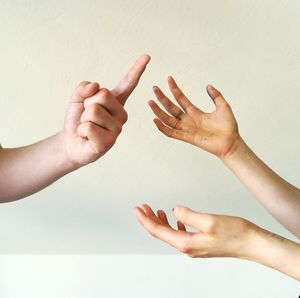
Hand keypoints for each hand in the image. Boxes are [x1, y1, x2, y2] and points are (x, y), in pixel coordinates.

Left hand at [63, 54, 149, 166]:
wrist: (70, 142)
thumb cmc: (78, 120)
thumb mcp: (77, 99)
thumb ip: (84, 88)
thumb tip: (95, 86)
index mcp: (116, 102)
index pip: (128, 84)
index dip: (137, 70)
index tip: (147, 56)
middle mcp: (121, 114)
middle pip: (103, 94)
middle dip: (87, 103)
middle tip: (87, 116)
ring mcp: (116, 129)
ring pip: (93, 111)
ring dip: (83, 118)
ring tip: (87, 126)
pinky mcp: (108, 142)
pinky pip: (88, 127)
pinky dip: (81, 131)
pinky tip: (87, 137)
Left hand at [134, 204, 257, 258]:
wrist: (252, 243)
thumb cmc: (235, 234)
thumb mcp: (209, 221)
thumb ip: (188, 215)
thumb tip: (174, 210)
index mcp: (187, 243)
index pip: (158, 231)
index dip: (145, 220)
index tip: (137, 209)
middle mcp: (188, 247)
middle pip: (161, 233)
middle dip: (150, 219)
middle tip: (142, 207)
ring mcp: (194, 246)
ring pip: (170, 233)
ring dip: (160, 221)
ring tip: (155, 210)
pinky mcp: (200, 242)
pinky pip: (180, 233)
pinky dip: (173, 224)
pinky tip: (174, 218)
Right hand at [149, 77, 239, 158]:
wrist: (231, 142)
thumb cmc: (228, 127)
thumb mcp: (223, 106)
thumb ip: (216, 96)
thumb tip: (208, 85)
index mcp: (195, 112)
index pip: (181, 99)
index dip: (175, 89)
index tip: (169, 78)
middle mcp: (188, 120)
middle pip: (171, 108)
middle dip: (162, 98)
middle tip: (154, 88)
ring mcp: (186, 129)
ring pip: (168, 119)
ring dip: (158, 111)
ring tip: (151, 102)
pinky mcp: (187, 138)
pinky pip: (171, 133)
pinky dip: (162, 128)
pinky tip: (155, 120)